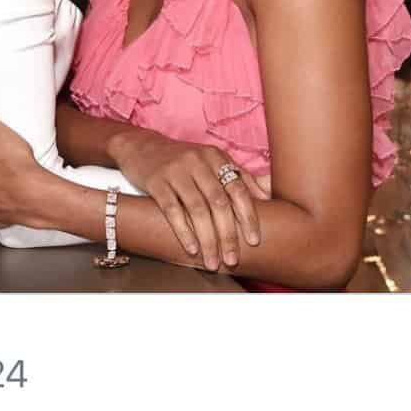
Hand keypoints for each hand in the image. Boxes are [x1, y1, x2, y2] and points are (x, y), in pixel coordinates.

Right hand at [110, 131, 266, 270]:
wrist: (142, 147)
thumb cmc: (183, 160)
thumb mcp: (211, 161)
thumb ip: (238, 176)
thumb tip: (268, 195)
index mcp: (215, 157)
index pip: (237, 188)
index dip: (248, 216)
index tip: (254, 241)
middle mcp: (198, 161)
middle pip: (218, 202)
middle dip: (228, 235)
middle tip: (233, 260)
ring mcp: (176, 171)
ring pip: (197, 209)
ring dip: (207, 240)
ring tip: (212, 262)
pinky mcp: (156, 181)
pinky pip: (172, 210)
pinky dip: (183, 232)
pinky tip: (191, 249)